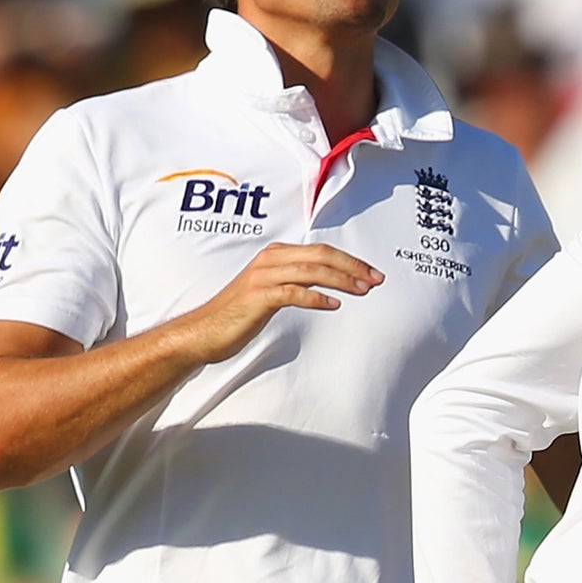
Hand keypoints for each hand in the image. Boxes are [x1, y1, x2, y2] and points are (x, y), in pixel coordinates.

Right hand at [177, 242, 381, 364]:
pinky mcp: (258, 297)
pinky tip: (334, 304)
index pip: (322, 251)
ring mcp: (263, 277)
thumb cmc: (241, 313)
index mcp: (276, 255)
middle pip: (321, 255)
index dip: (350, 261)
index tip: (373, 273)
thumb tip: (330, 279)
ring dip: (341, 280)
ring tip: (363, 290)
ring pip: (311, 270)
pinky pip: (293, 292)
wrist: (204, 331)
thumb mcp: (274, 290)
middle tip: (376, 280)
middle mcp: (270, 260)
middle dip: (353, 267)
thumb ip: (298, 280)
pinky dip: (316, 297)